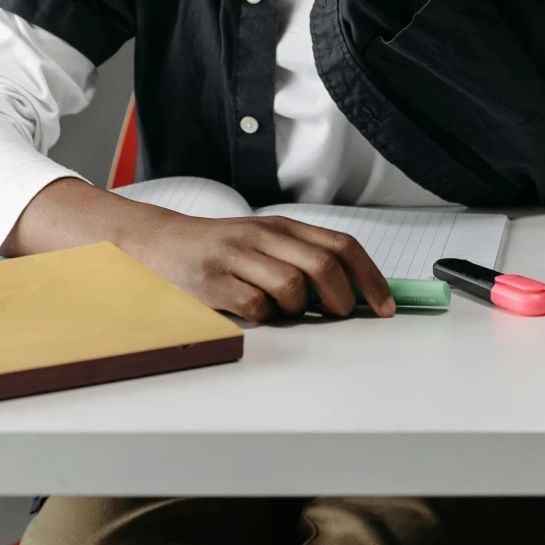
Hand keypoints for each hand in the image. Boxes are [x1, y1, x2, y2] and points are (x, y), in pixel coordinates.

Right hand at [122, 211, 396, 322]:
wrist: (159, 241)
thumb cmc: (220, 248)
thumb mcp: (265, 243)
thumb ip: (303, 258)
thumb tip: (354, 292)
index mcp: (284, 227)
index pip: (342, 246)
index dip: (370, 278)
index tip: (385, 306)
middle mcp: (264, 236)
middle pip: (324, 266)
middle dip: (342, 299)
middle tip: (338, 315)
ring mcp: (238, 256)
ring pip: (292, 286)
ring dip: (298, 309)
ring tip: (284, 310)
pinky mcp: (214, 280)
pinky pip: (256, 306)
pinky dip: (264, 316)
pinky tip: (253, 311)